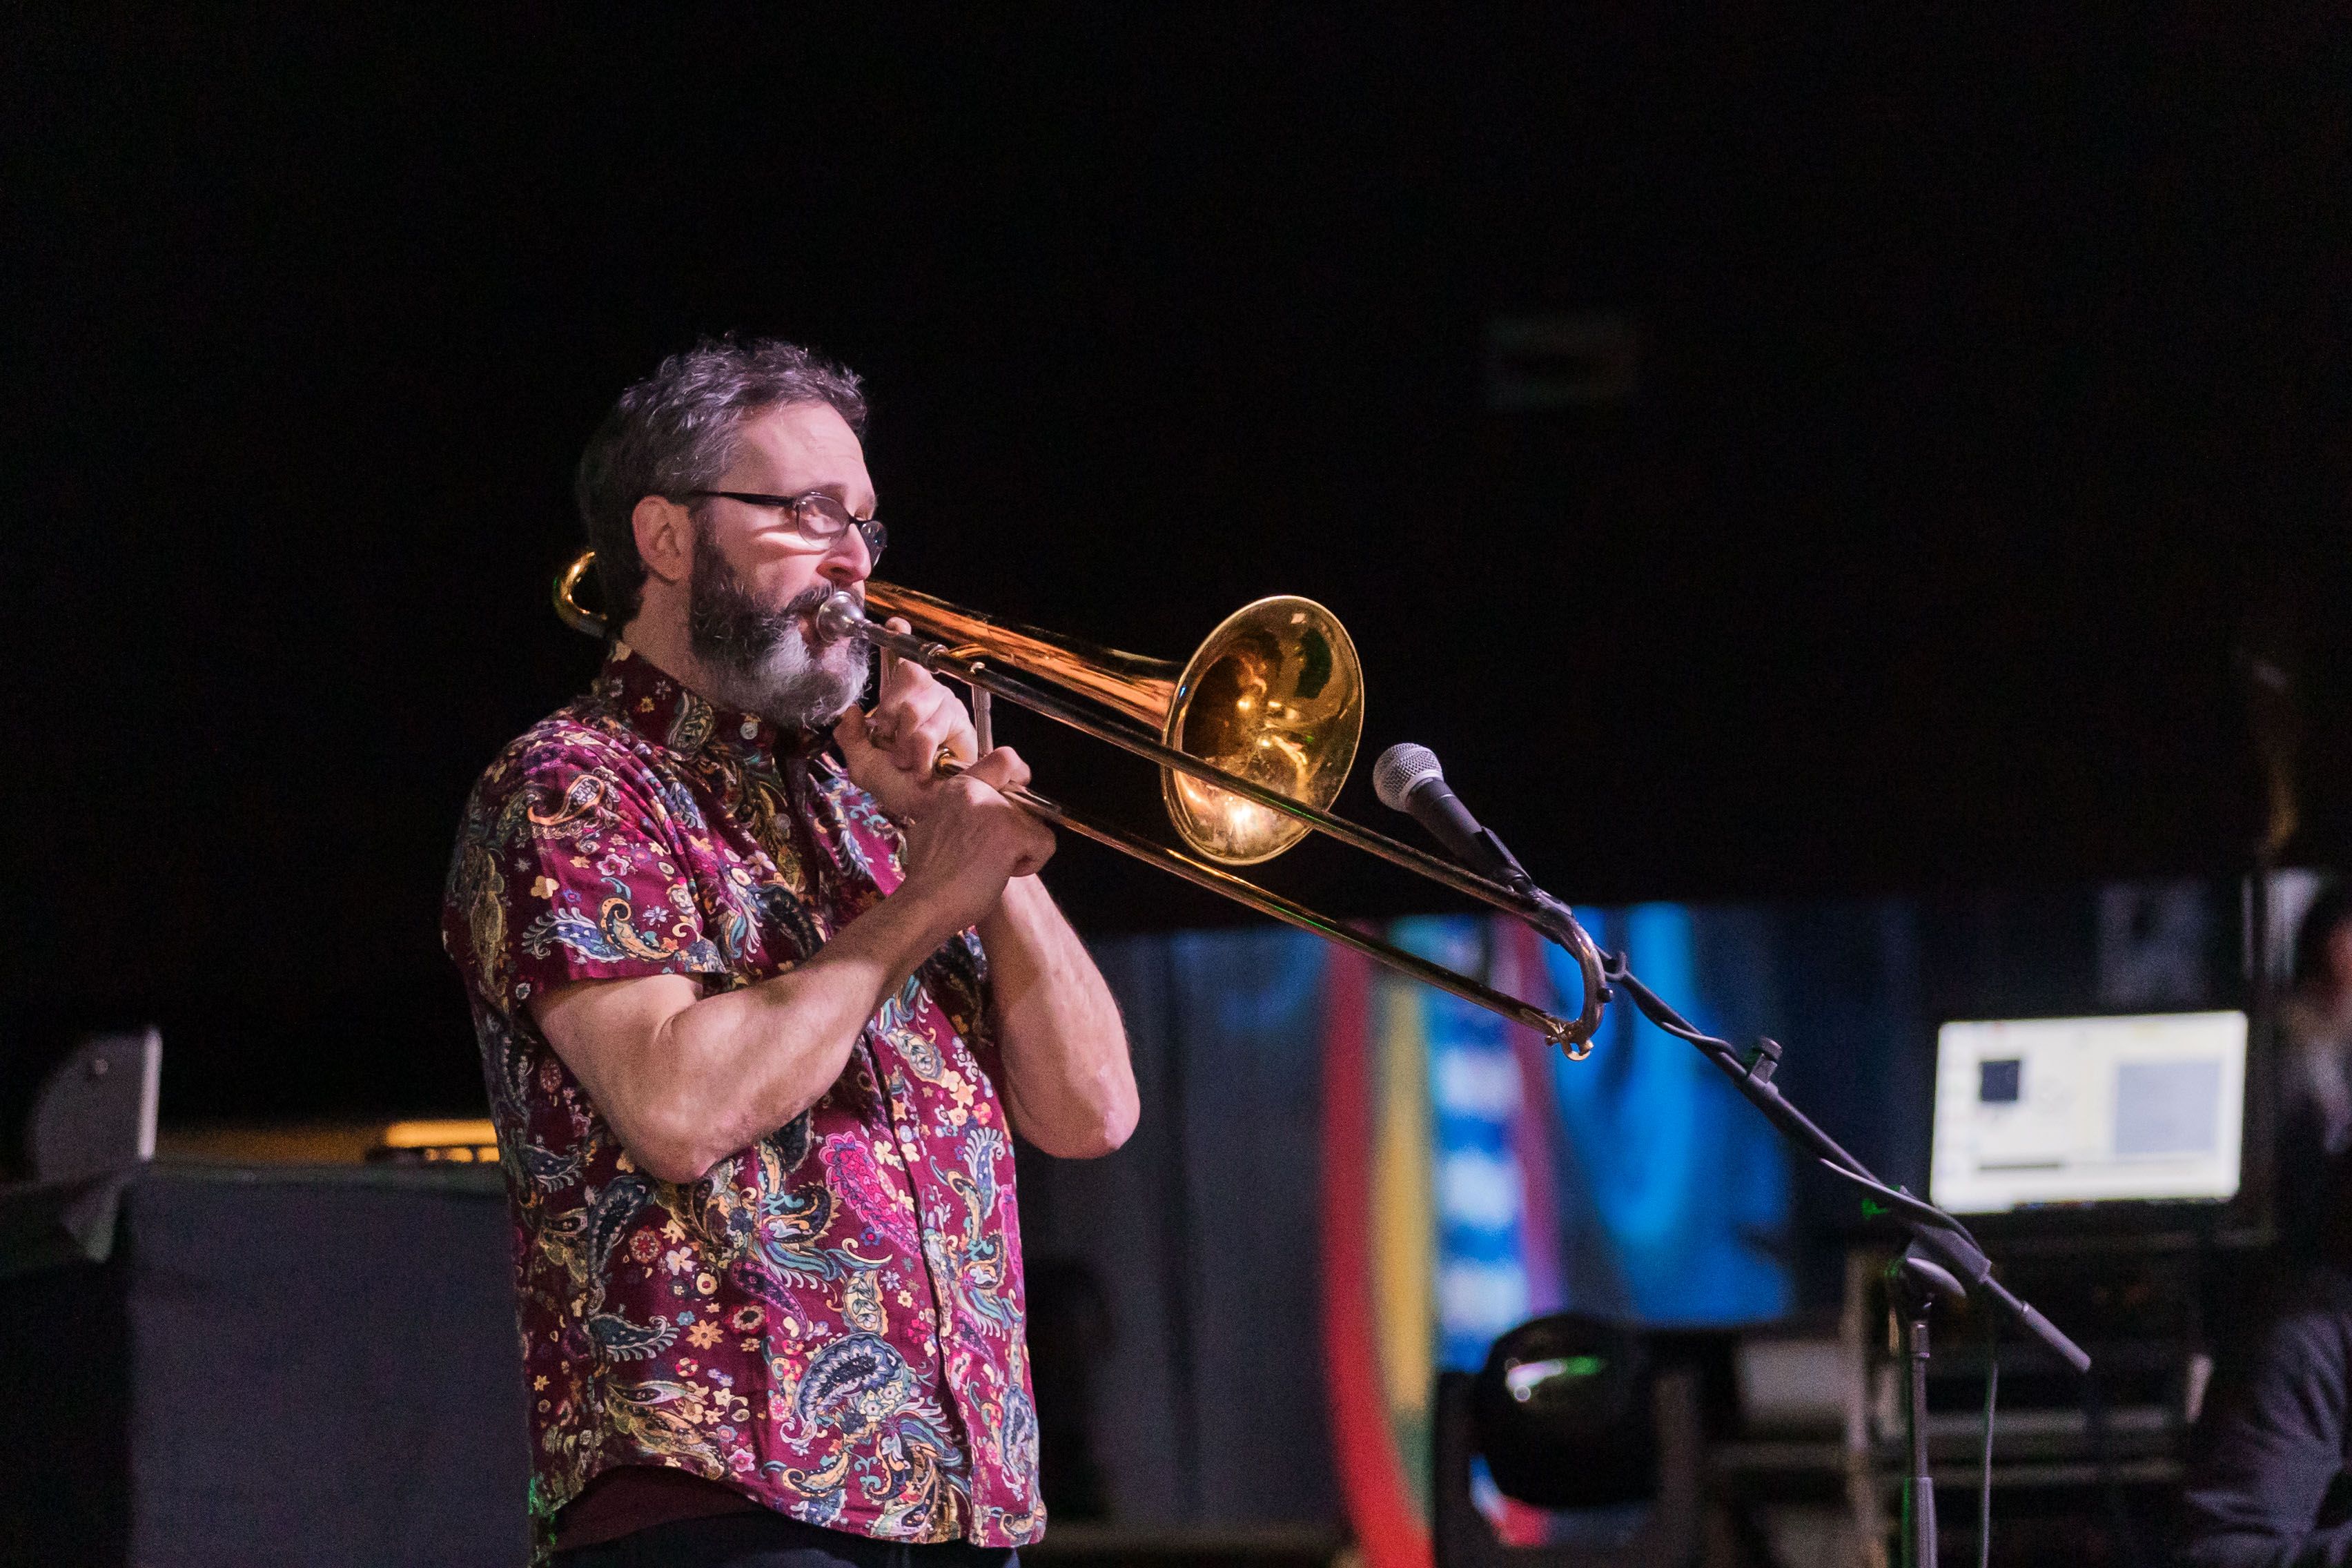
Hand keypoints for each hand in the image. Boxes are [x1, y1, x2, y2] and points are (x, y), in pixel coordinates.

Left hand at [835, 618, 981, 821]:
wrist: (928, 811)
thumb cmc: (900, 789)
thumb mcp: (864, 766)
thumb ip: (851, 738)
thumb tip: (850, 710)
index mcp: (901, 703)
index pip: (901, 662)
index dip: (898, 639)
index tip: (895, 622)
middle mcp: (927, 699)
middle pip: (908, 677)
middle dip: (893, 716)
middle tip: (893, 747)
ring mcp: (948, 709)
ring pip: (918, 705)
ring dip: (908, 741)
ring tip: (910, 763)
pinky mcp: (965, 726)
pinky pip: (939, 723)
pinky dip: (925, 749)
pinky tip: (927, 765)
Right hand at [898, 748, 1055, 933]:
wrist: (925, 902)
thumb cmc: (928, 876)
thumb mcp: (933, 826)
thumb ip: (959, 812)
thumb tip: (973, 817)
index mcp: (958, 787)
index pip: (1004, 758)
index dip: (1019, 775)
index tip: (1018, 792)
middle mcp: (977, 791)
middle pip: (1025, 798)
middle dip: (1019, 826)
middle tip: (997, 851)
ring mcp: (996, 810)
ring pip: (1036, 823)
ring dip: (1023, 848)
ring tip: (995, 866)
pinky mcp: (1012, 834)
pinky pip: (1045, 843)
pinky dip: (1033, 862)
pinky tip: (1006, 873)